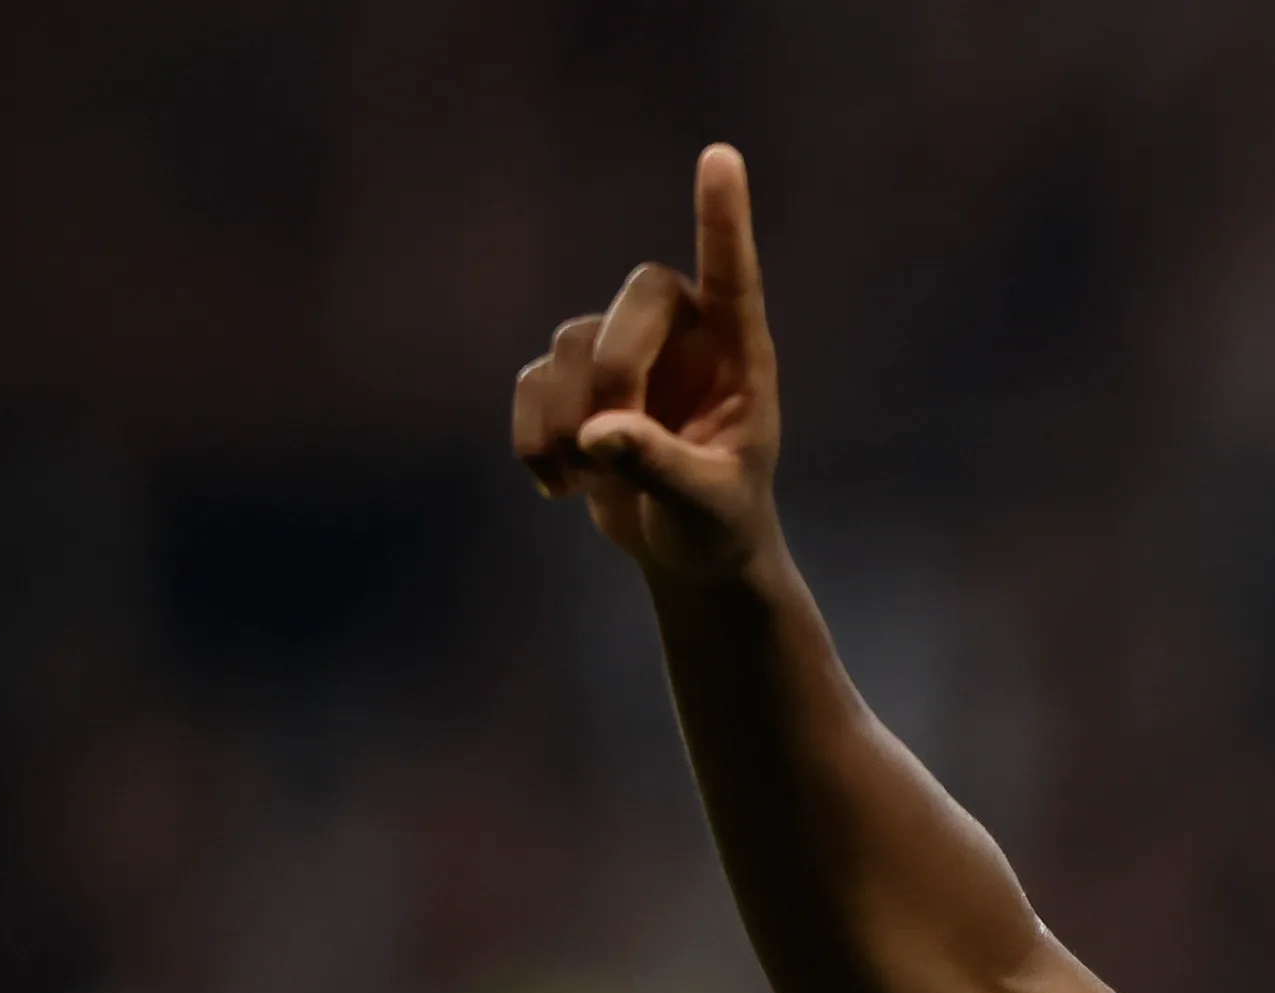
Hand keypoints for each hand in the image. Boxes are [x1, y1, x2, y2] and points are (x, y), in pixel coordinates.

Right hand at [511, 145, 780, 585]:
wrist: (690, 554)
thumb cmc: (720, 524)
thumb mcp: (706, 506)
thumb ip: (662, 468)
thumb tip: (600, 434)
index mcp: (741, 357)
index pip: (734, 276)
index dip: (723, 219)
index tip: (721, 157)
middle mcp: (686, 338)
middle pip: (638, 296)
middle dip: (615, 366)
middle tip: (606, 444)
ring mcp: (626, 352)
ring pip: (573, 342)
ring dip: (564, 417)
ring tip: (584, 482)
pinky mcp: (577, 381)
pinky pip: (533, 381)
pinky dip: (533, 435)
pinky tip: (557, 488)